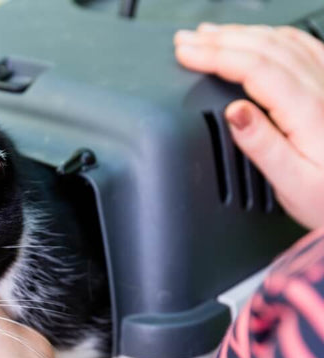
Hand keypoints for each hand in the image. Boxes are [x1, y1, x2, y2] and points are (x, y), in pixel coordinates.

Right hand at [174, 23, 323, 229]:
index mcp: (307, 111)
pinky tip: (257, 36)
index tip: (186, 54)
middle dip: (220, 40)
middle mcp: (321, 88)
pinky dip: (271, 36)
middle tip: (187, 41)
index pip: (254, 67)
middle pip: (265, 47)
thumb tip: (234, 112)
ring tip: (210, 35)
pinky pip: (301, 46)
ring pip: (281, 41)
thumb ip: (262, 145)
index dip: (216, 56)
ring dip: (241, 34)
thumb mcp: (292, 183)